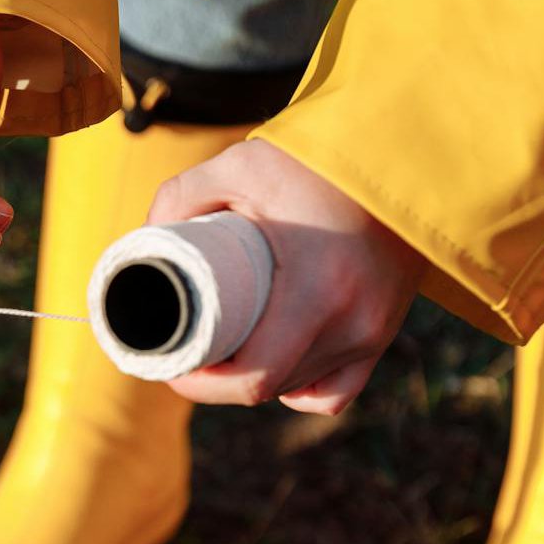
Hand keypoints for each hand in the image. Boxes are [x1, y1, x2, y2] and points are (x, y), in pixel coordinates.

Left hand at [148, 138, 425, 414]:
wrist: (400, 152)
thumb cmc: (315, 159)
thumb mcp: (239, 165)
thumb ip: (180, 197)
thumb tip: (143, 244)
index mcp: (316, 290)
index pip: (252, 378)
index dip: (202, 385)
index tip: (171, 363)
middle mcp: (351, 323)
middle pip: (267, 387)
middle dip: (218, 381)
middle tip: (184, 354)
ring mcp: (372, 333)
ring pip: (295, 388)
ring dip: (254, 380)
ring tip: (220, 353)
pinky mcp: (383, 333)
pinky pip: (335, 391)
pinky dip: (298, 388)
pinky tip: (274, 369)